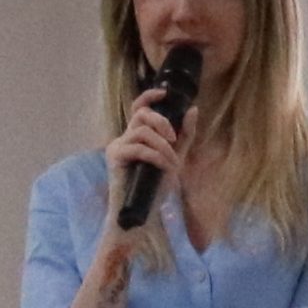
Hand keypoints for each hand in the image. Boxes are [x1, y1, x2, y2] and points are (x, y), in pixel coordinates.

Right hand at [108, 87, 195, 225]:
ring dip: (163, 145)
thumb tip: (193, 109)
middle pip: (141, 114)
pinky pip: (138, 148)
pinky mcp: (114, 158)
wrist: (142, 214)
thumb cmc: (156, 188)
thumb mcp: (176, 157)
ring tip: (172, 163)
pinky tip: (165, 167)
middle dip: (162, 122)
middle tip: (174, 139)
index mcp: (137, 135)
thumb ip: (184, 135)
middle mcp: (124, 137)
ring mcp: (117, 147)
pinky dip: (156, 156)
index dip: (150, 96)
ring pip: (142, 131)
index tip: (165, 93)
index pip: (139, 107)